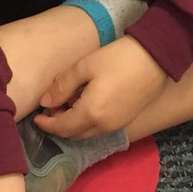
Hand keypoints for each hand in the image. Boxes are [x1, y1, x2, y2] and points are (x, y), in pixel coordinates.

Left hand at [33, 35, 167, 139]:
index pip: (62, 128)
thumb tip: (46, 102)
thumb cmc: (118, 58)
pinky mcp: (128, 119)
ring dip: (74, 124)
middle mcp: (104, 126)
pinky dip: (89, 121)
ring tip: (68, 104)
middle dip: (59, 126)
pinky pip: (101, 128)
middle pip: (74, 134)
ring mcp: (118, 125)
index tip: (36, 117)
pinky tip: (87, 103)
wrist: (156, 57)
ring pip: (88, 133)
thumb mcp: (85, 66)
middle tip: (51, 109)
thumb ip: (62, 86)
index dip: (47, 124)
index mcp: (91, 113)